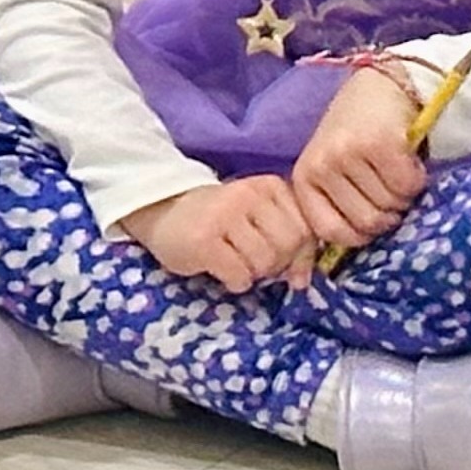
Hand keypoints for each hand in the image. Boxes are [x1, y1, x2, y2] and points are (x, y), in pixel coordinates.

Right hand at [122, 176, 317, 291]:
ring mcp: (226, 215)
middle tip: (255, 263)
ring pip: (265, 261)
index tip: (284, 263)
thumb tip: (302, 283)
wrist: (163, 210)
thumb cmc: (220, 220)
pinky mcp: (203, 239)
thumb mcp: (259, 220)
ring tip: (237, 264)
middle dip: (277, 264)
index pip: (307, 228)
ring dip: (254, 273)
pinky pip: (238, 274)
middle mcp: (251, 195)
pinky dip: (235, 282)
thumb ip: (290, 243)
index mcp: (271, 186)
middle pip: (288, 245)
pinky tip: (224, 272)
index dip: (300, 254)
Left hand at [289, 65, 427, 253]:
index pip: (333, 231)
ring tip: (399, 174)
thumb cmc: (357, 134)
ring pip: (392, 204)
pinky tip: (411, 162)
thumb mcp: (334, 170)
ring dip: (405, 195)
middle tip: (394, 195)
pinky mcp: (380, 143)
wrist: (382, 85)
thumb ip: (335, 204)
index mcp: (305, 179)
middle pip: (368, 221)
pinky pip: (409, 183)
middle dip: (390, 214)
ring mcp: (349, 153)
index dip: (362, 235)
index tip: (375, 223)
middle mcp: (322, 166)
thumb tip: (339, 256)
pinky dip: (418, 179)